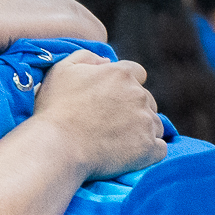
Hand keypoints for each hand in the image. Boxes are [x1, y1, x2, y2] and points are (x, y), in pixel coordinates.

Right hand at [30, 50, 165, 180]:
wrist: (58, 147)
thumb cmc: (55, 109)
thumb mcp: (62, 70)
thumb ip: (86, 57)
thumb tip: (107, 62)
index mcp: (121, 74)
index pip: (137, 73)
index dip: (126, 85)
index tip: (113, 99)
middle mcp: (139, 95)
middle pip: (147, 100)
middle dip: (134, 109)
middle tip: (112, 124)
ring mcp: (146, 122)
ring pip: (155, 124)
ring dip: (142, 130)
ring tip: (119, 142)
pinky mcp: (148, 148)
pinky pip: (159, 149)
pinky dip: (149, 152)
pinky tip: (132, 156)